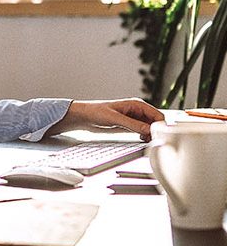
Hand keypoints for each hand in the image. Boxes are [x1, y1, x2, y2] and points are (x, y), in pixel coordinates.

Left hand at [48, 98, 163, 141]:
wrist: (84, 116)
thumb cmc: (96, 112)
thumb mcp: (115, 119)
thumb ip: (132, 124)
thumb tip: (148, 129)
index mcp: (136, 104)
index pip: (157, 115)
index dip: (161, 125)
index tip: (160, 136)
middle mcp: (137, 110)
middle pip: (156, 122)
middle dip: (157, 131)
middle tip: (154, 141)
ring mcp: (135, 118)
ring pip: (151, 127)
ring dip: (151, 134)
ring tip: (148, 140)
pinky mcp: (130, 125)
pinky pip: (144, 131)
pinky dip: (145, 136)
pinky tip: (142, 139)